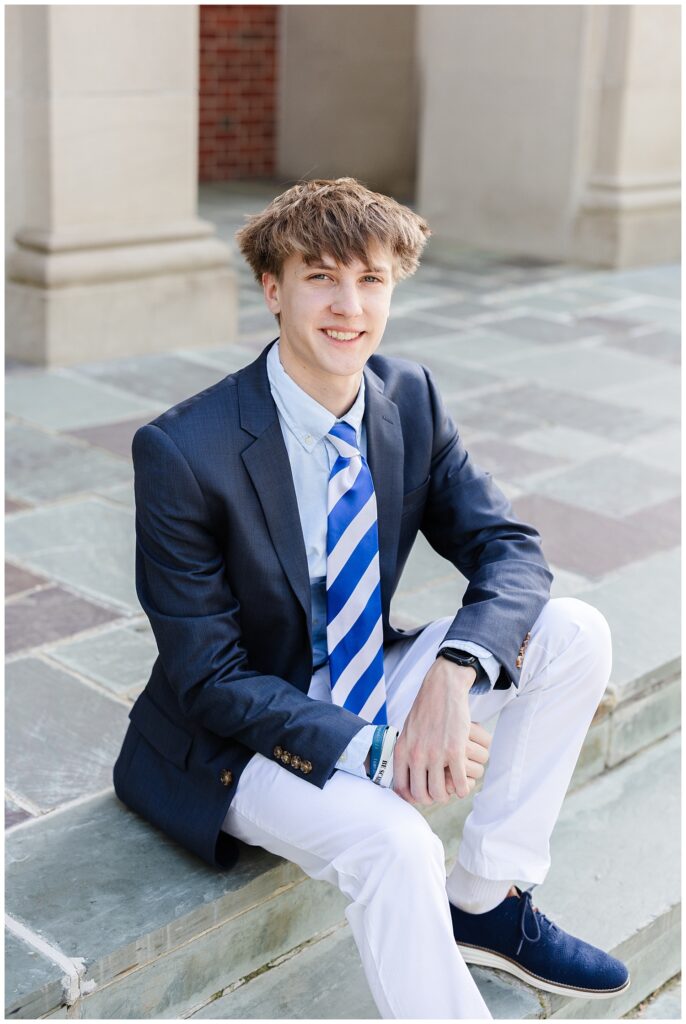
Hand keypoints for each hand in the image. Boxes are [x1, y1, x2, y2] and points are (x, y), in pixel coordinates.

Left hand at [392, 659, 490, 806]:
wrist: (442, 689)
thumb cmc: (425, 711)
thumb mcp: (406, 733)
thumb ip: (405, 754)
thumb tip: (403, 780)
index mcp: (402, 751)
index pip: (402, 788)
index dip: (412, 798)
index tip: (421, 797)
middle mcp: (416, 755)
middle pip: (421, 794)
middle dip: (431, 799)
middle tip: (439, 793)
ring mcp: (436, 754)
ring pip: (439, 793)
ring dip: (446, 796)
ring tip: (450, 789)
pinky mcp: (456, 751)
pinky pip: (459, 783)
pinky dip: (462, 789)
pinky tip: (463, 784)